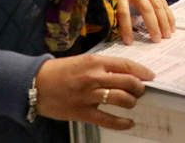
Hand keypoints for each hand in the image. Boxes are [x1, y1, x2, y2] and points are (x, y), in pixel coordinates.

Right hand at [35, 54, 153, 129]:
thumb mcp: (83, 61)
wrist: (34, 84)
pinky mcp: (81, 112)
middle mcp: (94, 77)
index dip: (142, 71)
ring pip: (121, 99)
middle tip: (141, 90)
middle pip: (127, 82)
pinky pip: (107, 119)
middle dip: (139, 87)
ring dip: (131, 101)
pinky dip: (121, 123)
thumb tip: (124, 72)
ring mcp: (88, 95)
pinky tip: (129, 123)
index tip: (150, 76)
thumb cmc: (60, 71)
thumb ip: (103, 66)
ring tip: (132, 102)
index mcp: (95, 61)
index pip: (126, 65)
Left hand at [117, 0, 174, 44]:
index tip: (129, 42)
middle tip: (156, 40)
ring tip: (166, 36)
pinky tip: (172, 26)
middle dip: (152, 26)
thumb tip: (129, 30)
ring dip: (164, 23)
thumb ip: (120, 11)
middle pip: (146, 9)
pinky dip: (169, 16)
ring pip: (158, 6)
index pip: (123, 12)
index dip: (126, 28)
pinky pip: (165, 3)